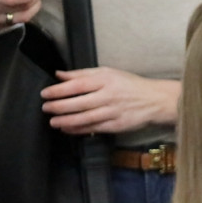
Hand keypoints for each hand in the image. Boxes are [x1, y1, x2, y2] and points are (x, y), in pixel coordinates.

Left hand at [41, 67, 179, 134]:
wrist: (155, 100)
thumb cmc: (131, 85)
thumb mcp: (109, 73)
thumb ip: (83, 74)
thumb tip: (60, 74)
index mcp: (106, 80)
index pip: (78, 85)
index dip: (59, 90)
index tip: (46, 93)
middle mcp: (109, 96)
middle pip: (79, 103)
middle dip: (59, 106)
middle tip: (46, 108)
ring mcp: (113, 112)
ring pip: (85, 118)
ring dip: (67, 120)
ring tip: (53, 121)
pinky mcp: (117, 125)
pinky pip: (94, 128)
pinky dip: (79, 129)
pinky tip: (68, 129)